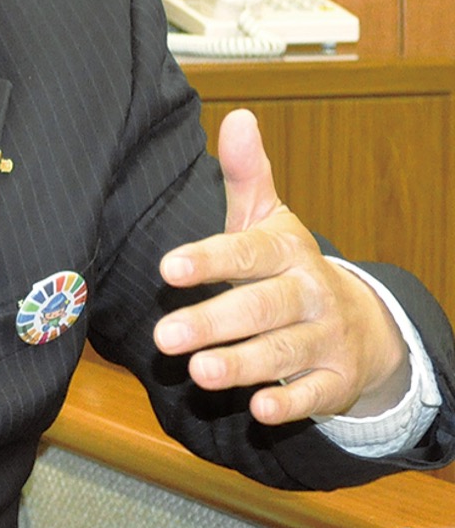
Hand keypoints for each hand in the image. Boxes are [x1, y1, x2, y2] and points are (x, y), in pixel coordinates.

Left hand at [154, 109, 408, 424]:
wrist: (363, 322)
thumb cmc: (290, 265)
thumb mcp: (269, 219)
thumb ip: (247, 175)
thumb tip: (238, 118)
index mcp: (288, 250)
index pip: (246, 253)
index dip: (209, 260)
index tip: (167, 268)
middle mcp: (310, 294)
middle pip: (262, 308)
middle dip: (213, 321)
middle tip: (165, 335)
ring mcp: (325, 339)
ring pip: (282, 353)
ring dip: (240, 364)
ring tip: (198, 372)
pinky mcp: (335, 381)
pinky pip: (314, 395)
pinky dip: (288, 404)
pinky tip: (258, 409)